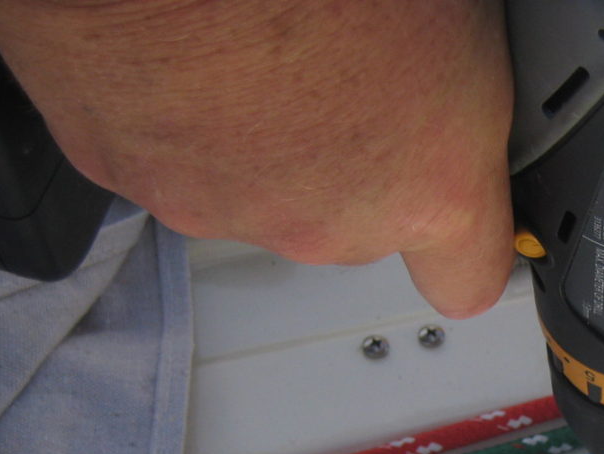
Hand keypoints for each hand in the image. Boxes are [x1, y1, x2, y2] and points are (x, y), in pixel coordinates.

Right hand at [0, 0, 515, 317]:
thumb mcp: (445, 9)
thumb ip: (449, 79)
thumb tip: (447, 61)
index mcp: (430, 183)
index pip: (468, 277)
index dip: (462, 247)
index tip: (459, 223)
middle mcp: (334, 224)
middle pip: (355, 224)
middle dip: (350, 161)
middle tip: (337, 64)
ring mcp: (232, 211)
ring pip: (260, 191)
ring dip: (261, 137)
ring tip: (253, 44)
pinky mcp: (136, 183)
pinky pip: (171, 156)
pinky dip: (176, 115)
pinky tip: (188, 50)